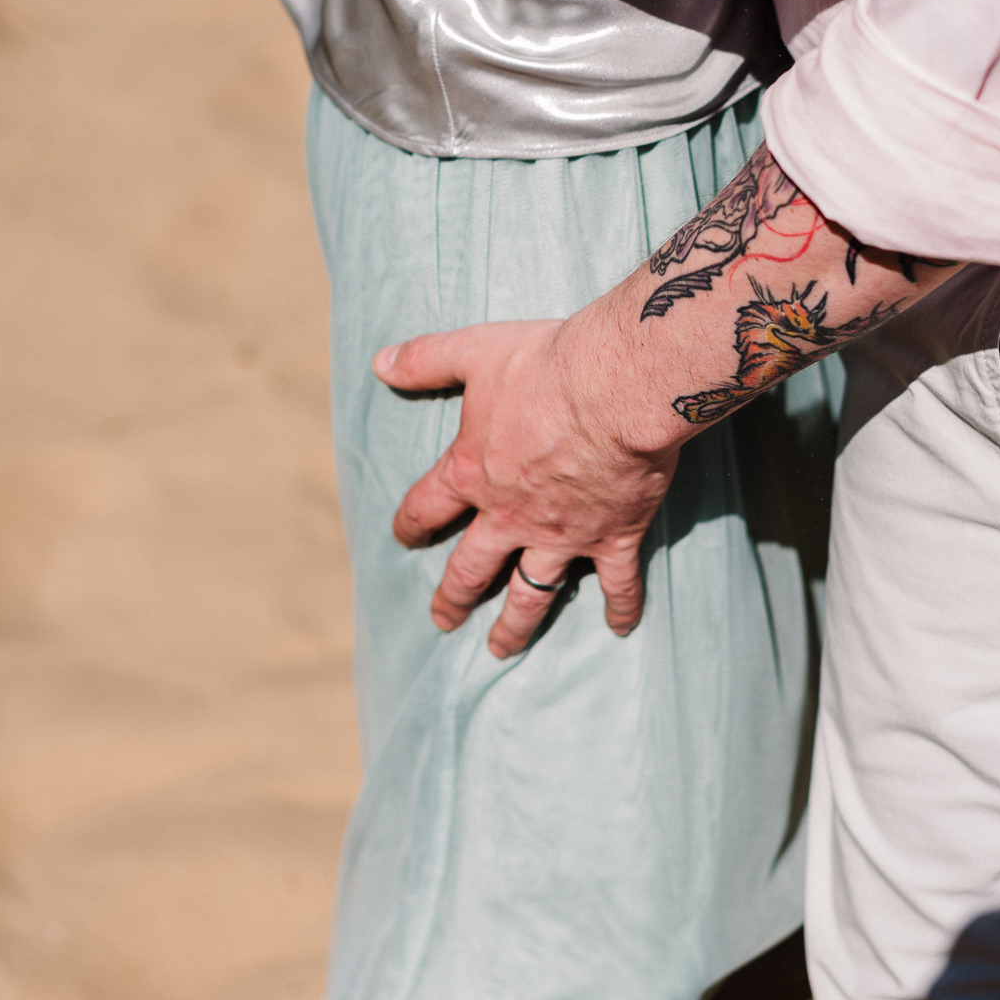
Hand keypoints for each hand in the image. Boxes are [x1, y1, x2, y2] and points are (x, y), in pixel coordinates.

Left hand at [375, 317, 681, 658]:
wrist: (616, 388)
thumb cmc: (544, 365)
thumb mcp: (474, 351)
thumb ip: (424, 360)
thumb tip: (378, 363)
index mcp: (472, 473)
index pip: (427, 507)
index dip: (411, 524)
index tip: (404, 540)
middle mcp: (510, 515)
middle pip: (471, 568)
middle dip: (453, 597)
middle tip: (443, 621)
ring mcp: (563, 533)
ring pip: (531, 593)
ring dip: (514, 625)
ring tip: (499, 649)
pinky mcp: (613, 537)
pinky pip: (616, 583)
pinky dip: (621, 608)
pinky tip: (619, 629)